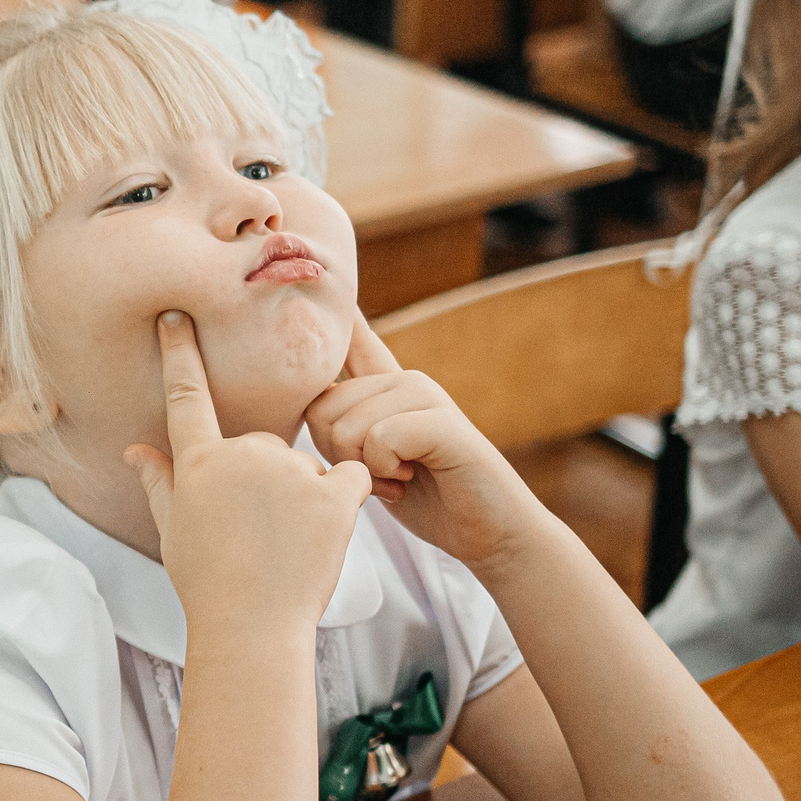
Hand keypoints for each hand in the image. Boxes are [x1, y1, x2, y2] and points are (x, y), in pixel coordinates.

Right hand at [124, 311, 372, 630]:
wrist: (252, 628)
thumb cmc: (208, 585)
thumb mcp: (173, 532)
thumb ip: (158, 482)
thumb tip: (134, 451)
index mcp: (200, 463)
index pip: (186, 396)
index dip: (180, 354)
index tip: (178, 318)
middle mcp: (243, 454)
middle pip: (262, 447)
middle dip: (266, 482)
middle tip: (258, 535)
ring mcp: (290, 469)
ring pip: (305, 466)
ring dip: (303, 497)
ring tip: (288, 545)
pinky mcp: (334, 491)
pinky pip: (351, 476)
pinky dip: (348, 496)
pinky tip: (330, 529)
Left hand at [303, 317, 541, 565]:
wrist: (490, 533)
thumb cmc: (429, 501)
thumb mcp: (376, 464)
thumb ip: (346, 432)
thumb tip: (310, 406)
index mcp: (386, 389)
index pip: (354, 340)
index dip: (334, 311)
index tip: (314, 267)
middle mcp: (404, 381)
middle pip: (321, 407)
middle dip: (338, 455)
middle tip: (381, 472)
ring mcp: (427, 395)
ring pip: (348, 426)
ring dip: (366, 468)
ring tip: (401, 476)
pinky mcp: (443, 421)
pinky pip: (381, 439)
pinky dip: (387, 470)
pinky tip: (411, 477)